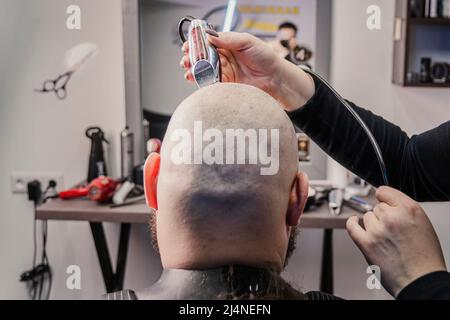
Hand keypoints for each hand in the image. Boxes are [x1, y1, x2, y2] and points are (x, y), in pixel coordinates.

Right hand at [180, 32, 314, 111]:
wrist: (275, 79)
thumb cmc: (266, 58)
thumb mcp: (247, 42)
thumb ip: (229, 39)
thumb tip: (211, 36)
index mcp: (228, 45)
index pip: (207, 43)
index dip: (196, 44)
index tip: (187, 46)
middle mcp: (224, 58)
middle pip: (202, 57)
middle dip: (191, 58)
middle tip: (185, 60)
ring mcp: (224, 72)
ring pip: (204, 70)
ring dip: (194, 70)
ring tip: (188, 70)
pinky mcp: (226, 85)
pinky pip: (210, 83)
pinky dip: (201, 82)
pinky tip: (195, 80)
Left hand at [346, 186, 446, 296]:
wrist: (421, 280)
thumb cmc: (425, 257)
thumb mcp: (422, 224)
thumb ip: (404, 210)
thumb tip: (388, 203)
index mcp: (409, 209)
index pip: (385, 191)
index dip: (385, 197)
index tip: (384, 200)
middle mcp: (391, 217)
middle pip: (377, 206)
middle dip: (383, 216)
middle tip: (392, 230)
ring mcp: (376, 230)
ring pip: (367, 216)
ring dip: (373, 224)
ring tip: (385, 238)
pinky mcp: (365, 243)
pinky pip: (351, 226)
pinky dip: (352, 222)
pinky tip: (354, 221)